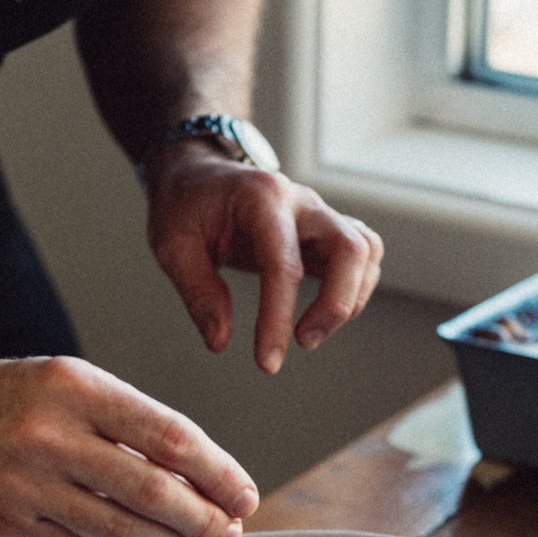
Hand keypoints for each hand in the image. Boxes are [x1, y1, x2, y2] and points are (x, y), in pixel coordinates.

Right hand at [0, 354, 258, 536]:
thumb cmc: (7, 400)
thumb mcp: (70, 384)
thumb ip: (131, 425)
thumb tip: (204, 477)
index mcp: (74, 388)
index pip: (168, 435)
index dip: (217, 472)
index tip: (244, 494)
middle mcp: (49, 436)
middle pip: (151, 491)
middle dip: (204, 519)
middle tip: (232, 532)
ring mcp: (25, 487)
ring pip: (122, 530)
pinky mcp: (9, 529)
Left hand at [143, 144, 383, 373]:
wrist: (197, 175)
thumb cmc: (184, 207)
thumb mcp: (172, 246)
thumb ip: (198, 293)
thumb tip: (221, 342)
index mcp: (261, 197)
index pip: (284, 263)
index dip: (279, 317)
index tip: (268, 361)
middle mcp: (301, 200)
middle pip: (350, 248)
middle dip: (336, 304)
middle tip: (304, 342)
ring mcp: (318, 213)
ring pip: (365, 251)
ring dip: (350, 298)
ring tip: (311, 332)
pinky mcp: (325, 230)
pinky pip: (362, 255)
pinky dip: (354, 287)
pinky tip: (323, 311)